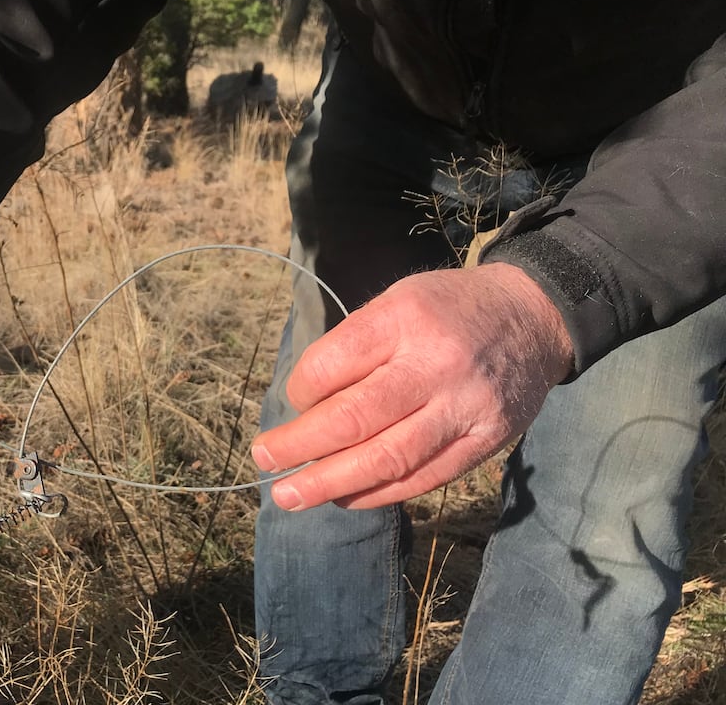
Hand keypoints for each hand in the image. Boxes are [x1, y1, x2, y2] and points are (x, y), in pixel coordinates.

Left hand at [251, 263, 573, 509]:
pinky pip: (424, 478)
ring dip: (331, 484)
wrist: (535, 317)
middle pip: (354, 418)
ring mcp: (465, 406)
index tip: (295, 400)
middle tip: (264, 462)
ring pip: (388, 459)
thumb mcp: (397, 301)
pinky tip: (345, 498)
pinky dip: (378, 494)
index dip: (300, 391)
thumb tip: (303, 407)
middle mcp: (436, 364)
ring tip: (291, 495)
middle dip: (300, 447)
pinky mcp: (487, 441)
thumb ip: (353, 348)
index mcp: (404, 318)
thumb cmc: (447, 310)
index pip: (331, 366)